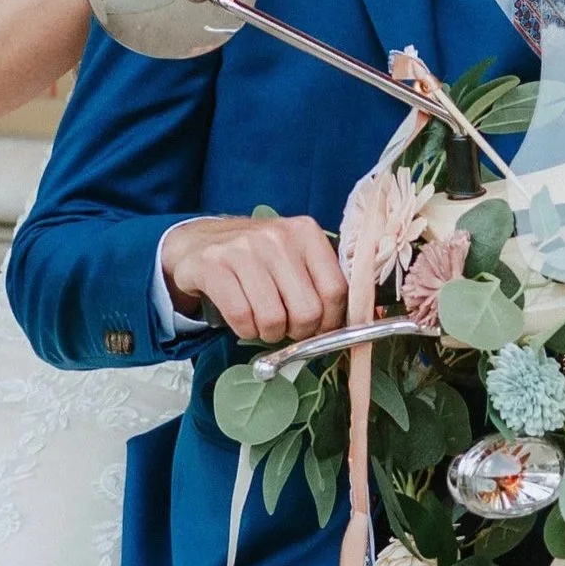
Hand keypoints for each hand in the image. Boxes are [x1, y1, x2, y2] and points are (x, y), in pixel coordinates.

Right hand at [164, 214, 346, 344]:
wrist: (197, 243)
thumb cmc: (256, 259)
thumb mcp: (294, 258)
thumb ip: (324, 282)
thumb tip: (367, 317)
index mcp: (305, 232)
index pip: (336, 291)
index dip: (330, 321)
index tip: (319, 328)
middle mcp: (277, 236)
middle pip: (308, 311)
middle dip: (299, 332)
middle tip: (287, 326)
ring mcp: (243, 249)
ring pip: (274, 319)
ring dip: (269, 333)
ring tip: (262, 321)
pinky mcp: (213, 266)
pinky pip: (242, 318)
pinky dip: (244, 330)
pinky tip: (242, 318)